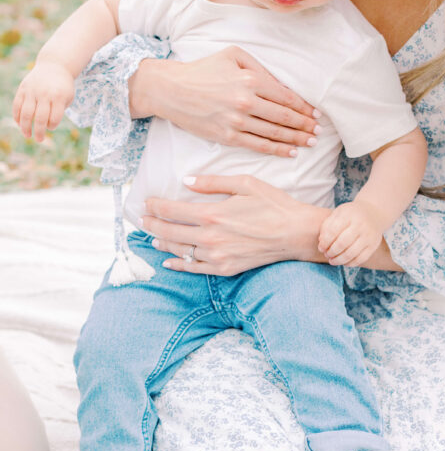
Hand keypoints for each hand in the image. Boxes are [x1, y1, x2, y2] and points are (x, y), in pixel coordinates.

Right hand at [13, 61, 73, 140]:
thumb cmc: (62, 86)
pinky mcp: (23, 89)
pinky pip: (17, 106)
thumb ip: (59, 111)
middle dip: (39, 132)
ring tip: (27, 135)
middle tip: (39, 140)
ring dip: (25, 127)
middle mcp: (44, 94)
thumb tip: (46, 126)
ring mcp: (32, 91)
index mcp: (58, 96)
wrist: (54, 66)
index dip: (52, 126)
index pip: (54, 117)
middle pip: (40, 118)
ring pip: (26, 113)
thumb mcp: (68, 97)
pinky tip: (20, 124)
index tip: (51, 127)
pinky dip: (17, 117)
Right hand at [131, 46, 320, 156]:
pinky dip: (276, 150)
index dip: (305, 107)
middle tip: (319, 131)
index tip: (317, 114)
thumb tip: (283, 85)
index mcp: (250, 79)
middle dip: (305, 125)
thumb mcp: (233, 55)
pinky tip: (290, 152)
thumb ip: (260, 68)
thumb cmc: (203, 69)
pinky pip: (257, 145)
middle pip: (284, 117)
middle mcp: (246, 101)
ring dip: (296, 139)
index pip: (286, 97)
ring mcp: (236, 121)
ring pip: (274, 133)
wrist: (171, 89)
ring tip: (310, 142)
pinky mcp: (226, 136)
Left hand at [139, 173, 329, 275]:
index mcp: (212, 213)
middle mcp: (210, 237)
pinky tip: (169, 261)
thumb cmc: (273, 204)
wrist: (296, 233)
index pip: (172, 210)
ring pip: (179, 251)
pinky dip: (178, 265)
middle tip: (142, 218)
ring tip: (153, 237)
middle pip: (170, 232)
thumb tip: (187, 181)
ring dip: (163, 243)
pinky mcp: (226, 269)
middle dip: (152, 224)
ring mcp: (217, 256)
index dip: (155, 206)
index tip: (147, 202)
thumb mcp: (245, 183)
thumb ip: (213, 182)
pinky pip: (194, 269)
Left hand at [318, 200, 383, 266]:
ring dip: (338, 260)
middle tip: (326, 254)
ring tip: (332, 260)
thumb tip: (321, 243)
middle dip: (331, 252)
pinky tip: (343, 262)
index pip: (333, 231)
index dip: (325, 242)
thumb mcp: (338, 213)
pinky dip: (349, 263)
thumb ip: (327, 226)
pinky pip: (360, 259)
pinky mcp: (373, 245)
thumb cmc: (350, 214)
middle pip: (342, 244)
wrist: (374, 212)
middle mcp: (360, 225)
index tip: (321, 248)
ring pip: (351, 254)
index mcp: (349, 215)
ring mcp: (368, 236)